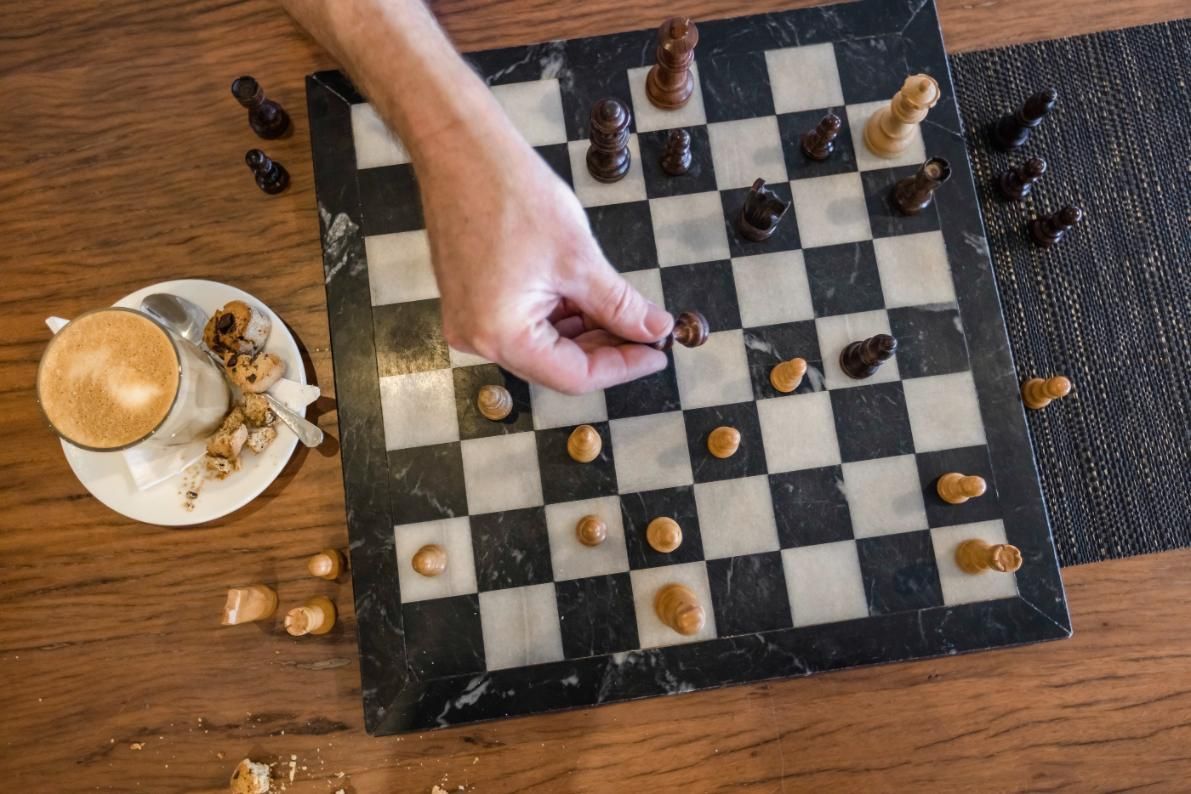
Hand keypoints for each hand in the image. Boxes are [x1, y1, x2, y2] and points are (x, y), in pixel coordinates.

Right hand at [415, 113, 672, 394]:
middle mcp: (477, 339)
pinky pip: (522, 324)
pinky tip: (588, 296)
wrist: (459, 148)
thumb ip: (620, 305)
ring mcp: (469, 321)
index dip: (623, 366)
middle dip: (605, 347)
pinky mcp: (470, 301)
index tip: (658, 351)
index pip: (574, 376)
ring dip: (584, 331)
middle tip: (647, 328)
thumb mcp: (579, 258)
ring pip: (542, 345)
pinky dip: (558, 315)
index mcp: (499, 336)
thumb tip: (655, 329)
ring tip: (622, 307)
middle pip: (556, 365)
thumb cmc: (512, 195)